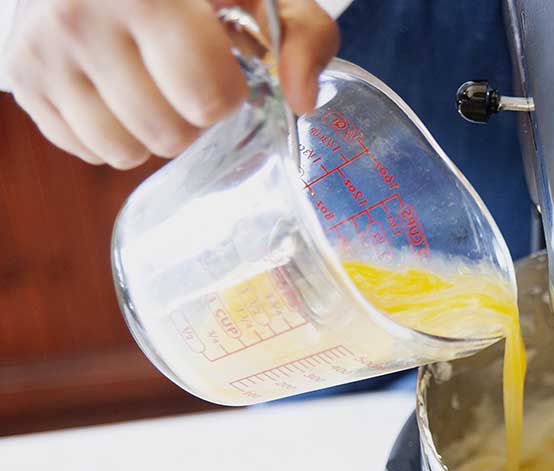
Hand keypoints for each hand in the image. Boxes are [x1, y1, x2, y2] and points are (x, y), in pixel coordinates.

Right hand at [4, 0, 338, 168]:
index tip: (225, 67)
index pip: (206, 96)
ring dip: (151, 133)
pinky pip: (85, 150)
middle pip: (167, 134)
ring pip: (122, 151)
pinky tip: (118, 91)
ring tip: (153, 86)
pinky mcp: (22, 77)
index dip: (228, 93)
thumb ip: (305, 38)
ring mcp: (44, 48)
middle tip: (187, 81)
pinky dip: (111, 134)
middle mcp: (82, 15)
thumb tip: (302, 101)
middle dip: (192, 119)